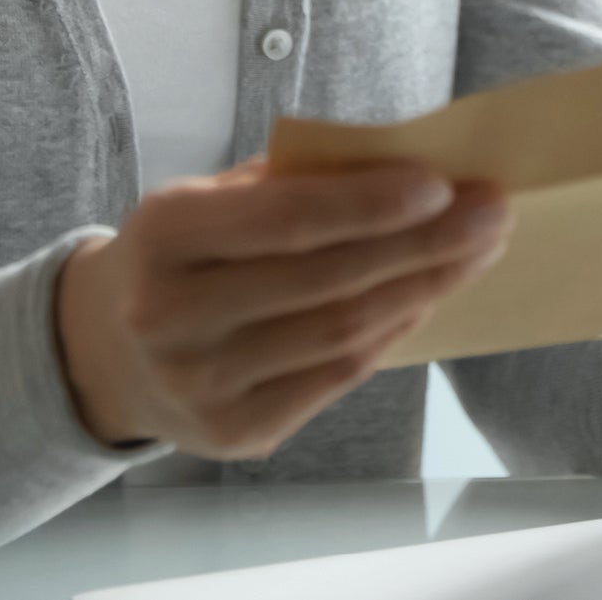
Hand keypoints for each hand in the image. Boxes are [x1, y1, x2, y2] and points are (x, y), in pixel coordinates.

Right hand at [52, 154, 509, 457]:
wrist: (109, 350)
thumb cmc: (183, 253)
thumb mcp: (211, 198)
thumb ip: (292, 182)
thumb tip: (406, 169)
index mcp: (164, 235)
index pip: (286, 220)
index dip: (370, 204)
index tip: (443, 182)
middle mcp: (175, 317)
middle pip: (328, 281)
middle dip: (424, 243)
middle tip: (492, 213)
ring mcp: (203, 386)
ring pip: (342, 335)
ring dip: (424, 288)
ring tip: (477, 251)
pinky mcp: (235, 433)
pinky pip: (336, 379)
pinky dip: (392, 334)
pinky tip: (427, 297)